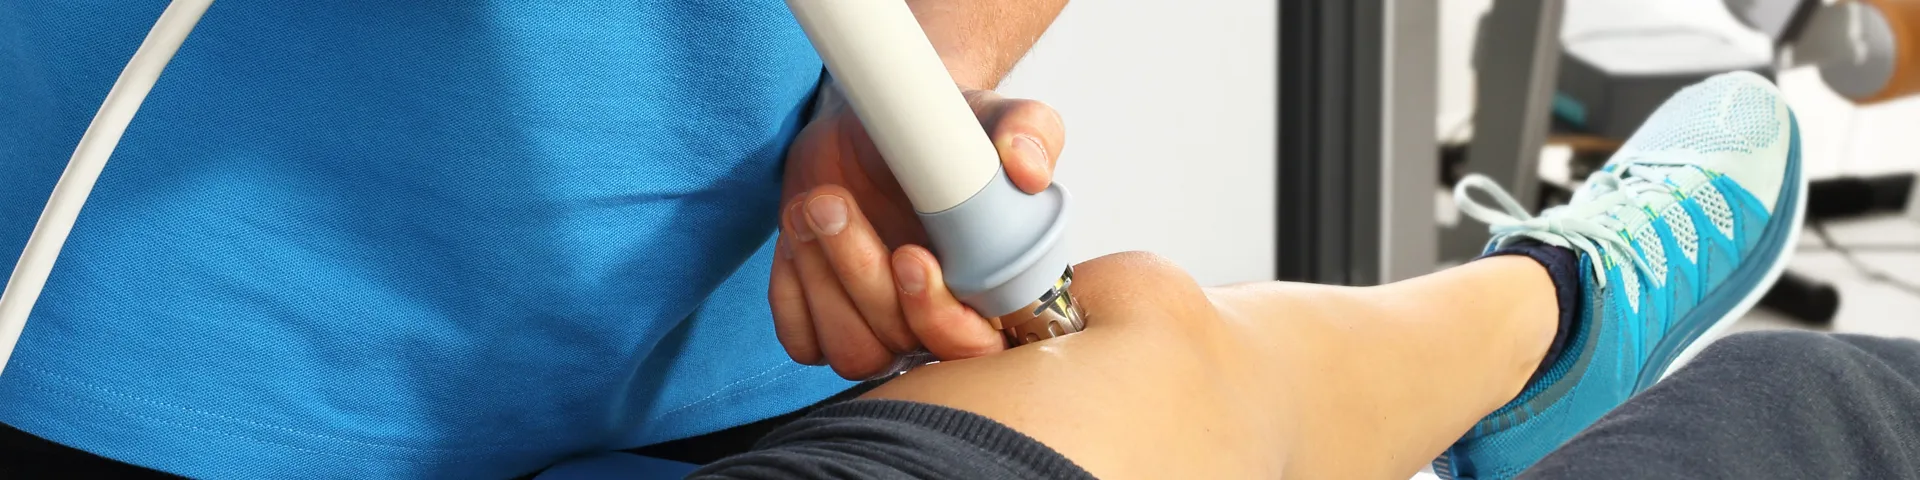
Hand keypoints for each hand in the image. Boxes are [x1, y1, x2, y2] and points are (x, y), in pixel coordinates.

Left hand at [770, 89, 1065, 379]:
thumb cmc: (944, 130)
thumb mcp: (989, 115)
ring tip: (814, 204)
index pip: (977, 349)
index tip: (911, 256)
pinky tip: (798, 230)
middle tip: (837, 205)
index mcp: (992, 291)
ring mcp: (880, 328)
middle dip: (864, 279)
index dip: (942, 319)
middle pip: (903, 346)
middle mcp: (938, 321)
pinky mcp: (825, 320)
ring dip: (822, 279)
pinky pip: (801, 338)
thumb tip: (1030, 168)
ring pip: (850, 352)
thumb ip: (1028, 129)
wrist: (877, 122)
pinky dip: (792, 287)